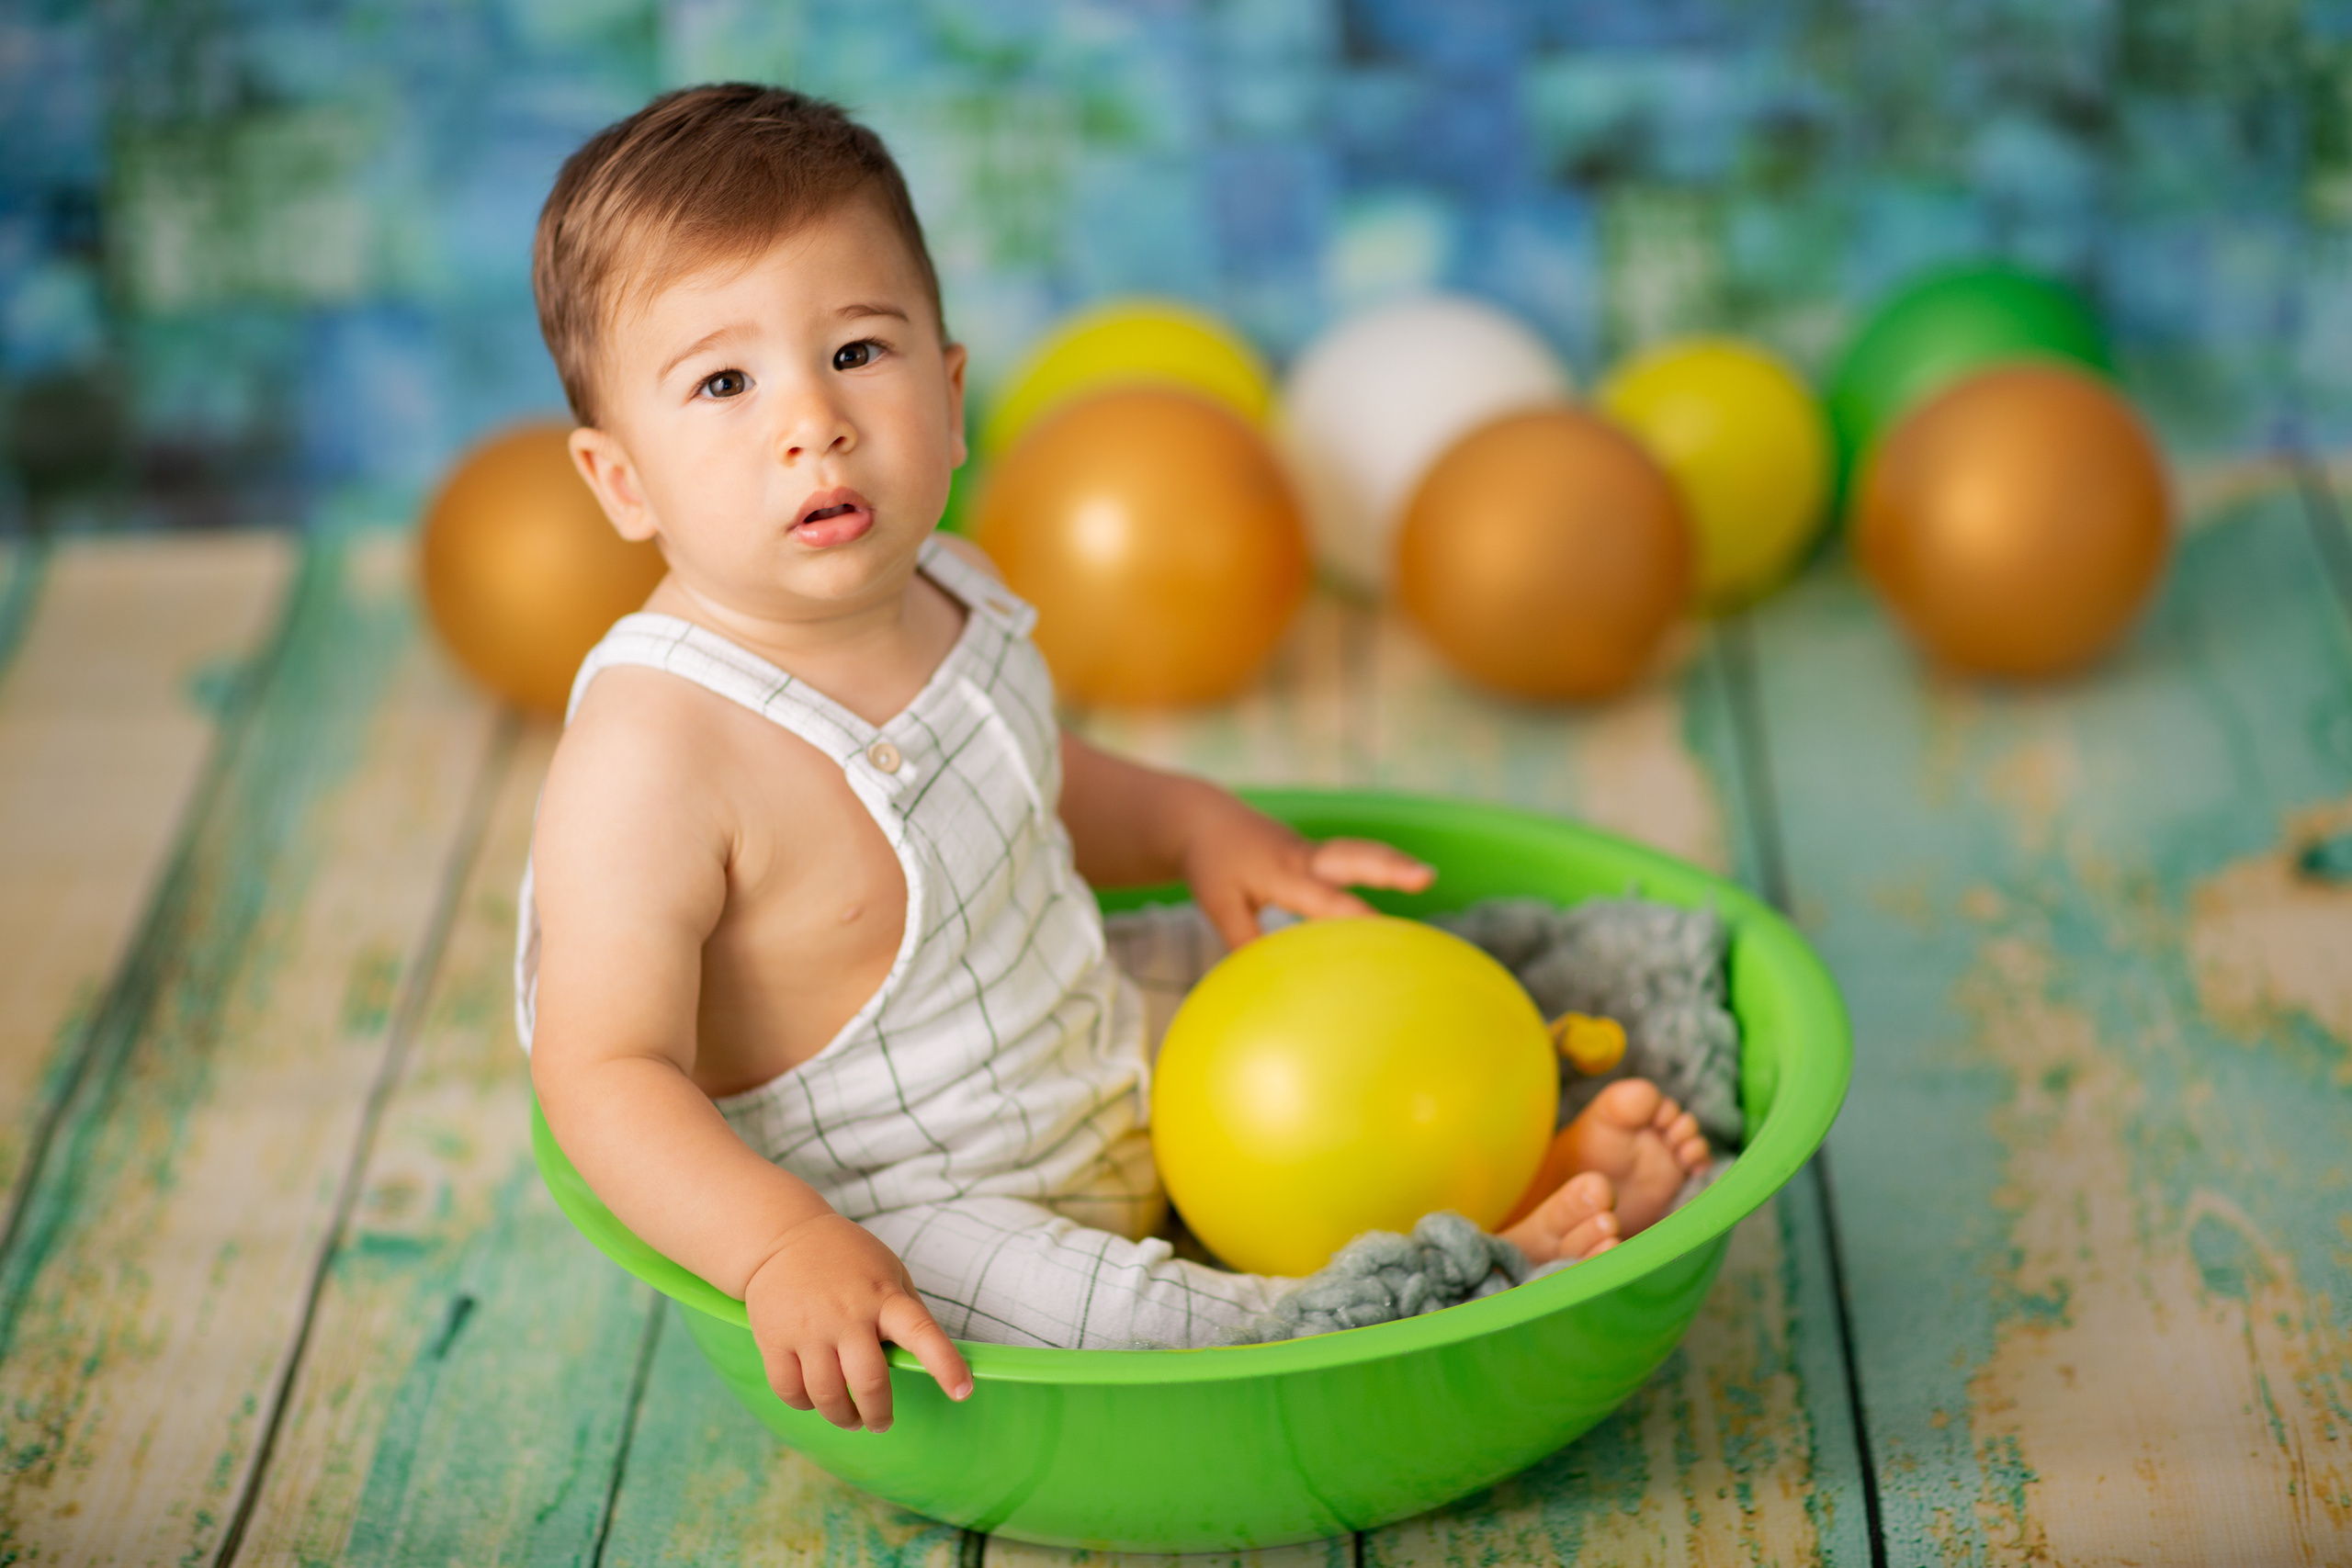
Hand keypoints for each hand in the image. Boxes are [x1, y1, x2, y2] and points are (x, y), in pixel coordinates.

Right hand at [744, 1211, 971, 1431]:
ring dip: (843, 1417)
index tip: (963, 1392)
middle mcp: (847, 1313)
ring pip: (827, 1395)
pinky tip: (815, 1399)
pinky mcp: (774, 1339)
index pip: (921, 1331)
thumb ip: (907, 1312)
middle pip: (869, 1381)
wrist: (783, 1237)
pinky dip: (805, 1404)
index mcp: (884, 1296)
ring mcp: (809, 1328)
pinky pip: (790, 1390)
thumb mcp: (889, 1271)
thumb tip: (928, 1358)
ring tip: (850, 1418)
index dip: (944, 1364)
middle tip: (881, 1423)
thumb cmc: (846, 1259)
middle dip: (879, 1414)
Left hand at [1178, 789, 1435, 949]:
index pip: (1321, 898)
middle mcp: (1302, 857)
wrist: (1204, 818)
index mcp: (1279, 871)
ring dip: (1394, 862)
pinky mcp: (1317, 854)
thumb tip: (1269, 980)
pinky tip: (1411, 877)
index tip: (1379, 929)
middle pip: (1351, 857)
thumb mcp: (1218, 903)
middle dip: (1388, 867)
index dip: (1351, 914)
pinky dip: (1383, 865)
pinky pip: (1352, 859)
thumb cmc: (1212, 864)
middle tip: (1425, 876)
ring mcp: (1312, 852)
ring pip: (1358, 852)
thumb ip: (1243, 939)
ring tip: (1428, 874)